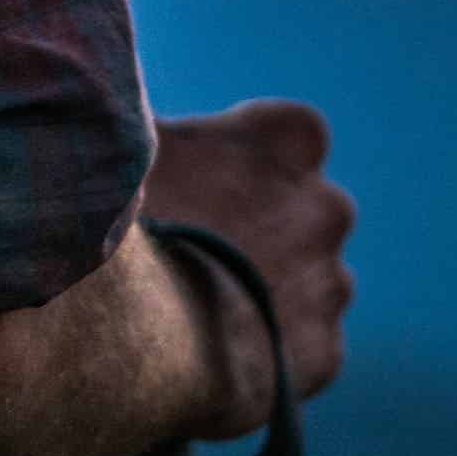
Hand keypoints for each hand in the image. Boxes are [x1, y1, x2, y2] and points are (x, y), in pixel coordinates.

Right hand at [139, 100, 354, 435]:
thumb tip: (125, 103)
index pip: (295, 133)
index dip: (253, 156)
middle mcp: (326, 206)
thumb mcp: (136, 139)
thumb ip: (158, 125)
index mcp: (287, 139)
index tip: (212, 175)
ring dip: (274, 288)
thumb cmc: (129, 216)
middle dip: (270, 225)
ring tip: (205, 306)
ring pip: (311, 281)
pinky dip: (272, 348)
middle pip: (308, 209)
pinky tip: (220, 352)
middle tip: (203, 245)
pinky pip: (305, 346)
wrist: (133, 326)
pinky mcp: (325, 352)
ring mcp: (331, 283)